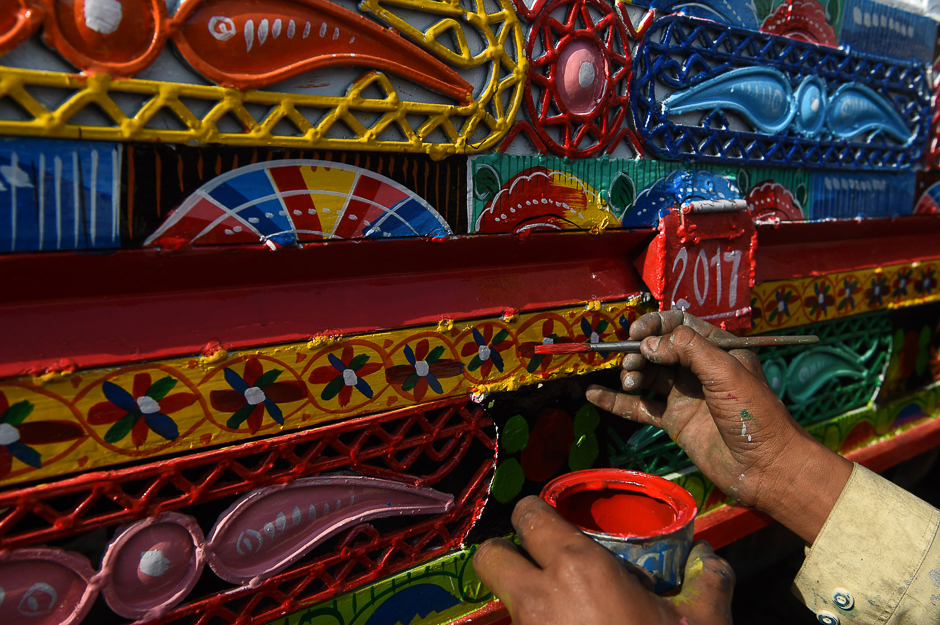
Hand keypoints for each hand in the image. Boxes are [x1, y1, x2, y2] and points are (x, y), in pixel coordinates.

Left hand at [473, 496, 733, 624]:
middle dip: (506, 554)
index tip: (551, 524)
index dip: (535, 515)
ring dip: (523, 599)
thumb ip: (706, 580)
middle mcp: (539, 597)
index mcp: (578, 568)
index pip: (529, 516)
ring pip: (502, 601)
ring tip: (565, 611)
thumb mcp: (702, 623)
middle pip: (489, 557)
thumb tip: (707, 554)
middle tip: (537, 563)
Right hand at [585, 310, 851, 542]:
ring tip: (629, 382)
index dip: (656, 325)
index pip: (680, 325)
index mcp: (718, 350)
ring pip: (647, 375)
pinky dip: (616, 401)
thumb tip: (648, 344)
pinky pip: (639, 407)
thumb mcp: (725, 371)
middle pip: (659, 349)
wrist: (766, 467)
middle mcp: (699, 369)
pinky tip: (593, 395)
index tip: (638, 334)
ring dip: (631, 374)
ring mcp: (685, 396)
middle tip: (632, 364)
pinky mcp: (674, 421)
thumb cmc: (754, 414)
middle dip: (640, 352)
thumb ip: (687, 349)